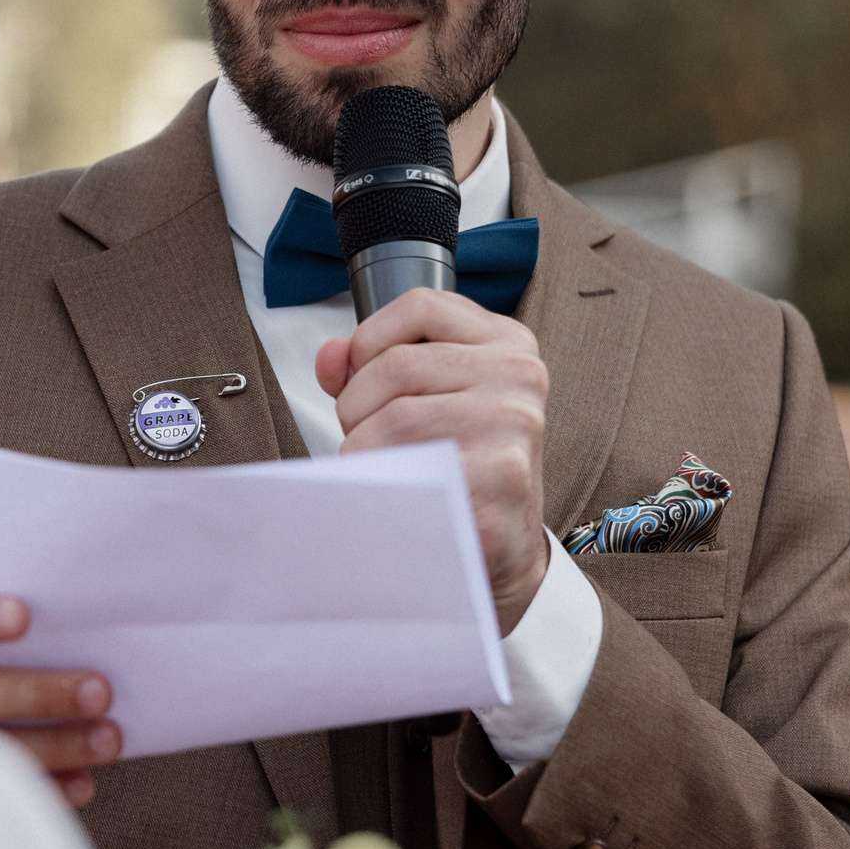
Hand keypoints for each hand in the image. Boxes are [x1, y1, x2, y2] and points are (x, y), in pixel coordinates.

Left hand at [316, 288, 550, 631]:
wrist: (498, 543)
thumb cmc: (456, 460)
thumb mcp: (423, 396)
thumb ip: (370, 365)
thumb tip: (331, 356)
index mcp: (505, 344)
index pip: (420, 305)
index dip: (371, 339)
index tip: (363, 378)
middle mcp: (518, 377)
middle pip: (395, 365)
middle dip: (357, 407)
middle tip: (368, 440)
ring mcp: (514, 426)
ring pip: (394, 420)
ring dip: (365, 451)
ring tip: (386, 469)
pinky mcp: (501, 479)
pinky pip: (409, 469)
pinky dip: (384, 484)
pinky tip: (398, 493)